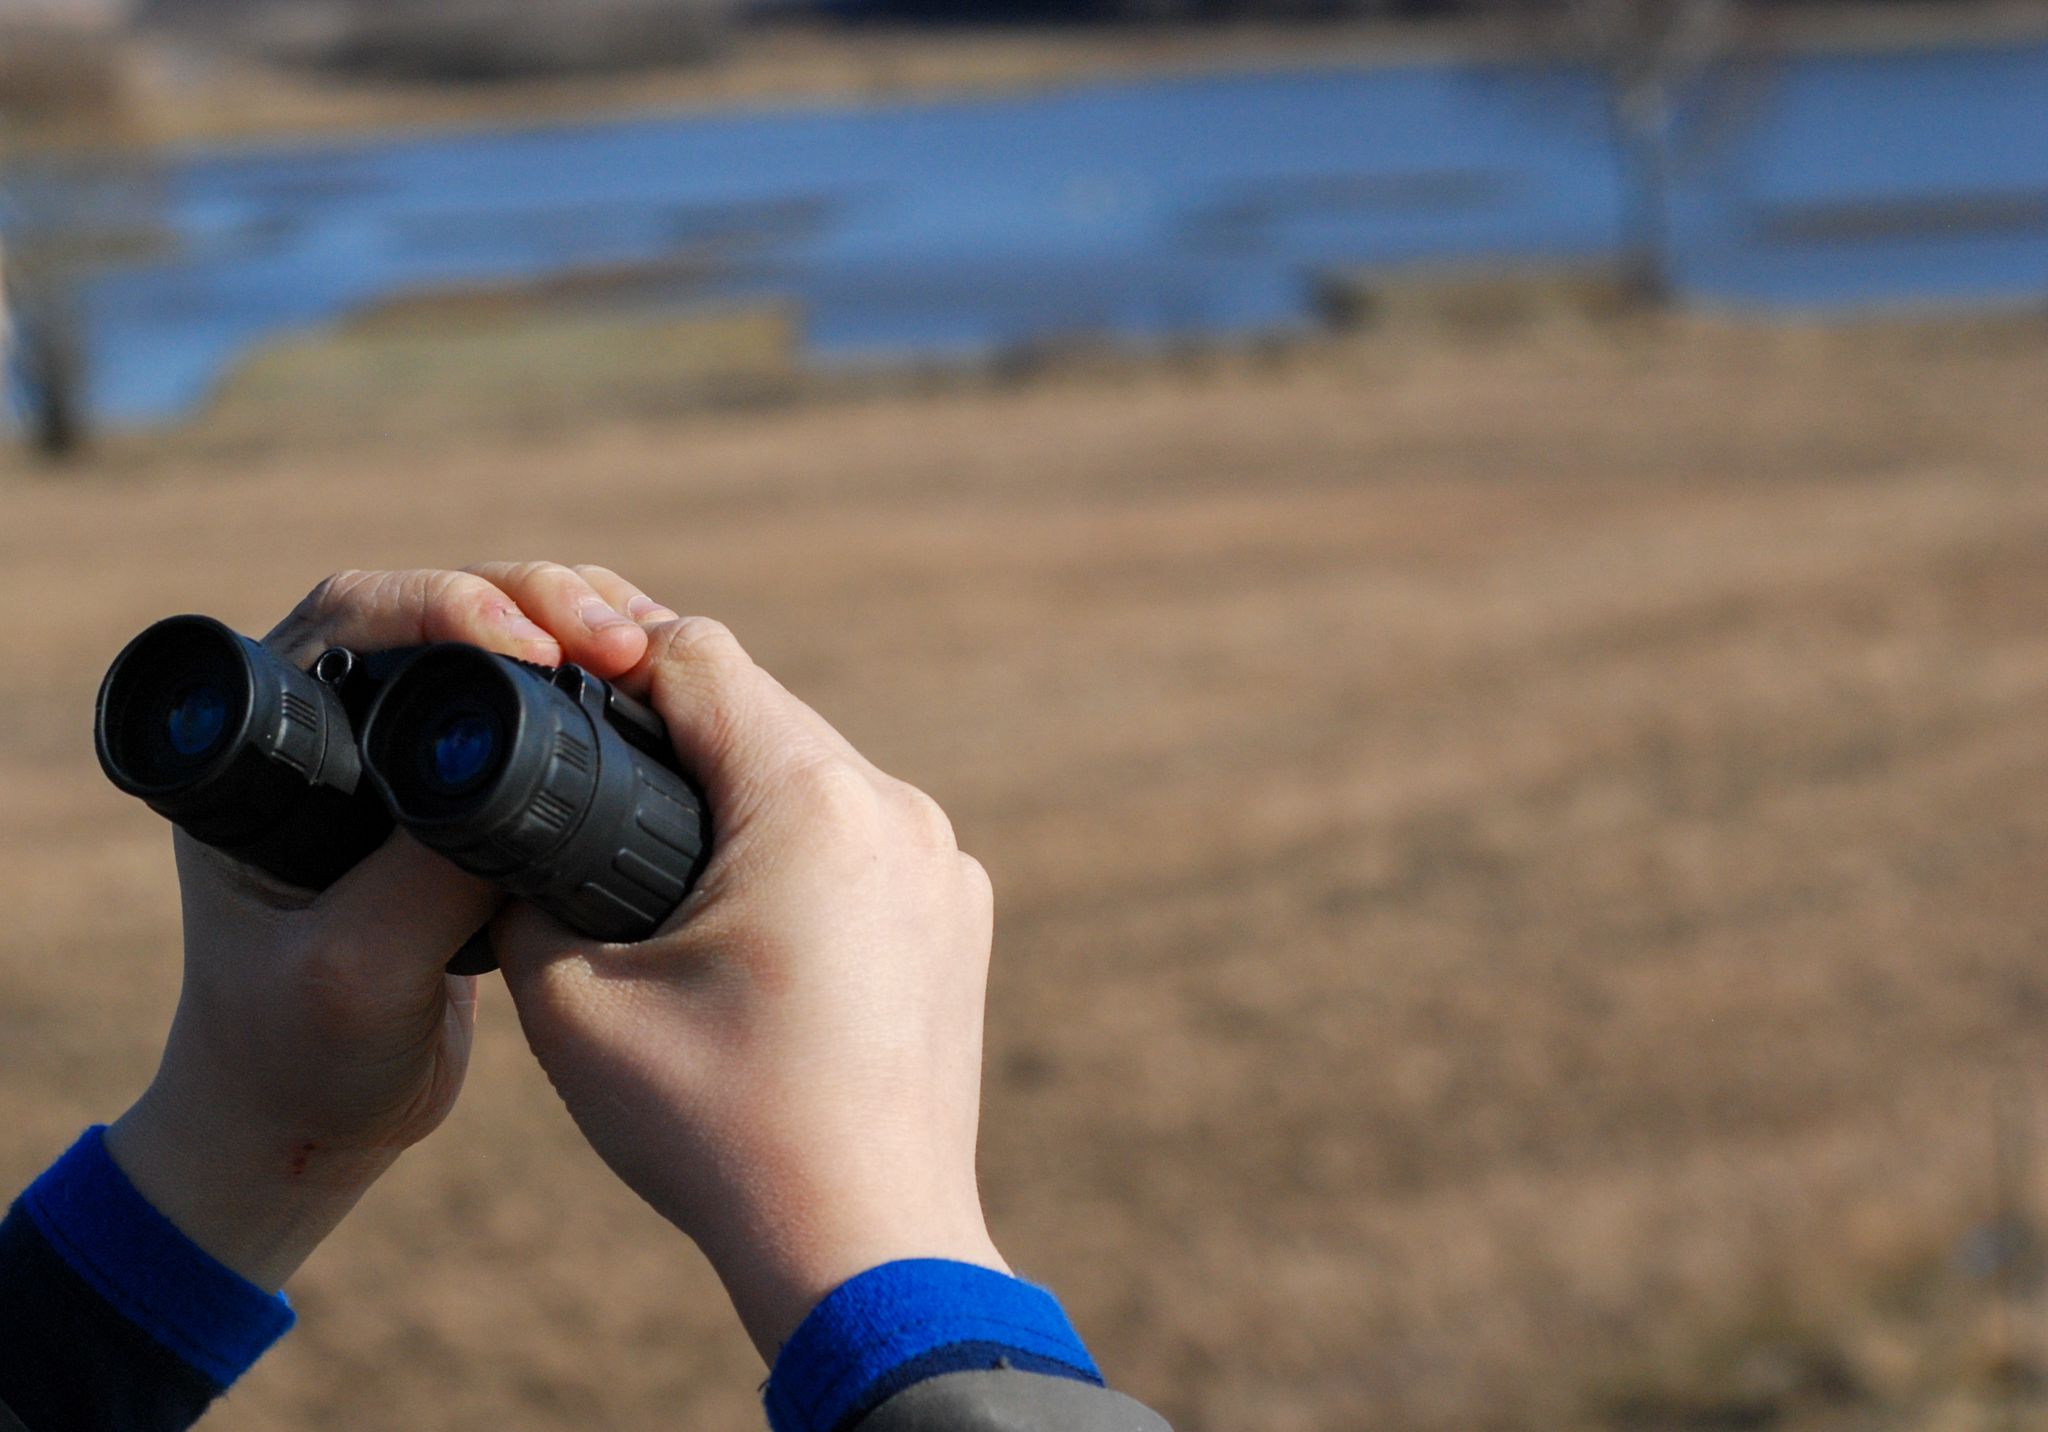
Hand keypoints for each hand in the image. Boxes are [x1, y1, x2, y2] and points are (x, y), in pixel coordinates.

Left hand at [105, 563, 679, 1291]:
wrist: (314, 1122)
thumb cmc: (299, 1057)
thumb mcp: (356, 976)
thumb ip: (423, 881)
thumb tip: (523, 784)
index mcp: (267, 755)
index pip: (352, 622)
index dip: (445, 607)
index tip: (534, 647)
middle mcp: (326, 732)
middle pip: (433, 608)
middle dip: (532, 600)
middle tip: (622, 637)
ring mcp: (392, 758)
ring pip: (491, 646)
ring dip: (574, 634)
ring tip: (651, 654)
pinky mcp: (455, 793)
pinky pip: (528, 706)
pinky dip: (592, 688)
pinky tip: (651, 696)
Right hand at [494, 615, 1007, 1359]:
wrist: (863, 1243)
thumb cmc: (718, 1131)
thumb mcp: (573, 1004)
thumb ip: (524, 891)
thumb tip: (511, 845)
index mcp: (812, 802)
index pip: (698, 658)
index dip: (611, 655)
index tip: (555, 679)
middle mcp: (898, 809)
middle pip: (764, 710)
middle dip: (675, 728)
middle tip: (592, 767)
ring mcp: (943, 862)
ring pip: (818, 772)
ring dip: (742, 788)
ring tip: (664, 850)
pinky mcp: (959, 912)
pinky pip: (865, 835)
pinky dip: (802, 846)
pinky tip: (748, 914)